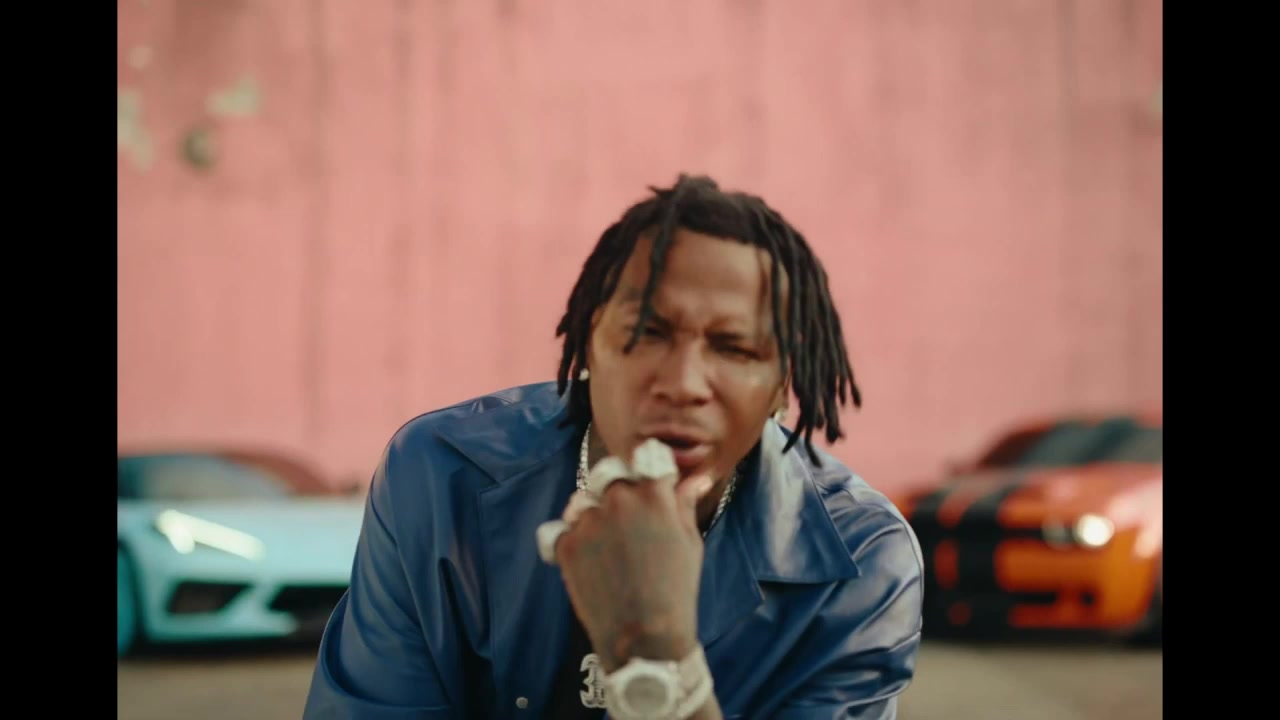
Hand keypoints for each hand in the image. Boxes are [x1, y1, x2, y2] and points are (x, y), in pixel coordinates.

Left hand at [548, 443, 714, 671]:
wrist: (643, 637)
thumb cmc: (676, 590)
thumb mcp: (690, 543)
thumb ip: (684, 503)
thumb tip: (696, 478)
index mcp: (653, 494)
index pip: (646, 456)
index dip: (648, 467)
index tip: (650, 481)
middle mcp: (618, 498)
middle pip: (610, 474)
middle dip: (617, 487)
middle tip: (626, 518)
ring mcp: (587, 520)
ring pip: (583, 499)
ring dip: (592, 511)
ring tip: (605, 543)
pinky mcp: (564, 543)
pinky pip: (563, 527)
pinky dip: (572, 539)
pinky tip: (589, 559)